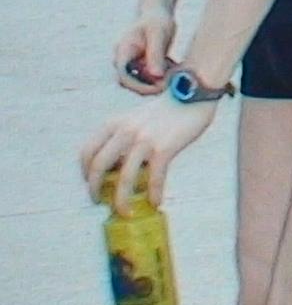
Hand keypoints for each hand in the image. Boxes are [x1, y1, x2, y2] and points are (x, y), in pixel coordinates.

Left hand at [80, 93, 215, 210]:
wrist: (193, 93)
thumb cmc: (167, 109)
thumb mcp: (136, 118)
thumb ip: (123, 138)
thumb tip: (118, 166)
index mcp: (114, 123)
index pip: (88, 151)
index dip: (85, 172)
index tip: (90, 183)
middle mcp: (125, 131)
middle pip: (99, 167)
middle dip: (95, 189)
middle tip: (99, 202)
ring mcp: (144, 140)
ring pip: (124, 178)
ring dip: (121, 200)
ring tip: (125, 211)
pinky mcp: (164, 149)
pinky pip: (154, 178)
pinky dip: (154, 194)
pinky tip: (156, 202)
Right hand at [113, 13, 174, 92]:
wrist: (158, 13)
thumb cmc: (157, 20)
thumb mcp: (159, 34)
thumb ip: (156, 55)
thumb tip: (156, 76)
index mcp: (123, 52)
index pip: (124, 77)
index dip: (139, 86)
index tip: (159, 87)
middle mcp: (124, 60)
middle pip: (132, 83)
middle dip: (152, 86)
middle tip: (173, 80)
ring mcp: (132, 64)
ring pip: (143, 82)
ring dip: (159, 81)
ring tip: (175, 69)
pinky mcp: (142, 66)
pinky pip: (151, 78)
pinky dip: (163, 76)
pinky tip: (174, 66)